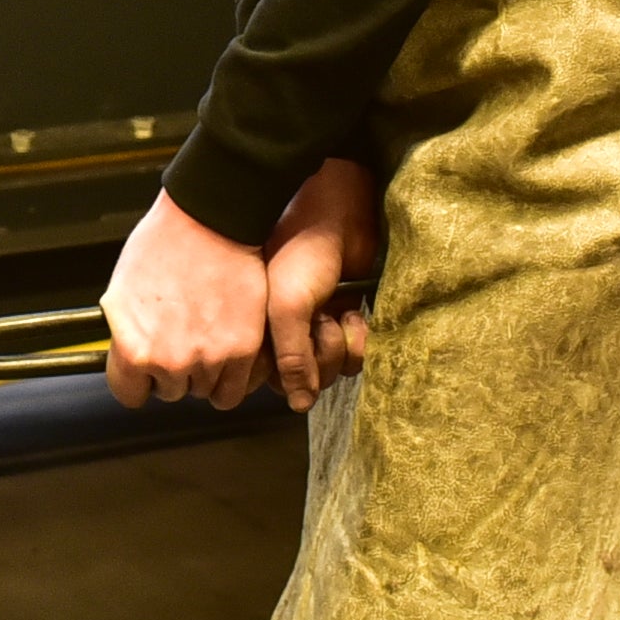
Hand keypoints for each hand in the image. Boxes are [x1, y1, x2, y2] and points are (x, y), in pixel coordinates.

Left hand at [102, 189, 271, 410]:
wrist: (210, 221)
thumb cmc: (164, 245)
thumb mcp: (121, 292)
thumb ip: (125, 334)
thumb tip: (125, 355)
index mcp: (135, 351)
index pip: (130, 395)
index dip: (137, 380)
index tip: (144, 373)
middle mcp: (171, 362)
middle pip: (170, 392)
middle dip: (172, 371)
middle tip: (179, 339)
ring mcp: (210, 360)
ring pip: (204, 391)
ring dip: (203, 373)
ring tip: (204, 338)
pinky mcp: (244, 352)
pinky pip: (234, 390)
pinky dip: (230, 379)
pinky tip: (225, 357)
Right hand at [265, 157, 382, 409]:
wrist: (338, 214)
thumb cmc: (301, 253)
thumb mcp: (285, 309)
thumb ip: (291, 360)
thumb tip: (299, 405)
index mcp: (258, 333)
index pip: (275, 381)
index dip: (291, 372)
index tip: (294, 341)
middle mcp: (286, 334)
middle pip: (310, 380)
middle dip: (322, 355)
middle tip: (320, 320)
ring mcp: (316, 327)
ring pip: (336, 369)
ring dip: (343, 345)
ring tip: (338, 311)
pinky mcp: (343, 317)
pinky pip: (357, 353)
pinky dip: (361, 338)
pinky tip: (354, 311)